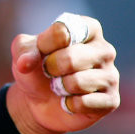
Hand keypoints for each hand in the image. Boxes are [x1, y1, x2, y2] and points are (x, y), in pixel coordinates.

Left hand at [6, 14, 119, 133]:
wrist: (39, 100)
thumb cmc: (37, 67)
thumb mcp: (23, 51)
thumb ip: (23, 50)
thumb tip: (26, 63)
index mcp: (88, 28)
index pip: (62, 31)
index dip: (43, 45)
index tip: (42, 50)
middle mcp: (105, 49)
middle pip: (70, 58)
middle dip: (51, 69)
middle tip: (50, 72)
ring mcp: (111, 75)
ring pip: (77, 83)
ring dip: (60, 88)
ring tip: (61, 86)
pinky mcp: (111, 100)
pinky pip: (84, 104)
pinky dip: (68, 105)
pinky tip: (70, 101)